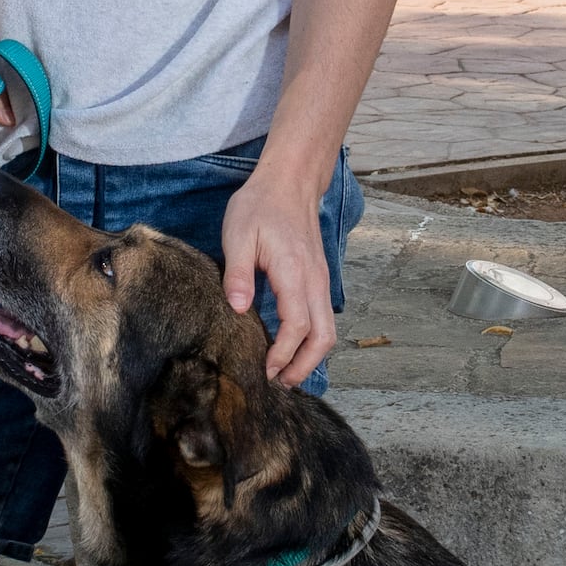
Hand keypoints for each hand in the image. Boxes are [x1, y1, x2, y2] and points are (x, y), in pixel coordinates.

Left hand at [217, 172, 340, 386]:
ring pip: (328, 330)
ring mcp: (321, 280)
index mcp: (294, 272)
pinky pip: (323, 317)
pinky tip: (291, 347)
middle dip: (304, 366)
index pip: (297, 326)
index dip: (283, 354)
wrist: (290, 181)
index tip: (264, 370)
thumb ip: (238, 274)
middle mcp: (314, 281)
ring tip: (285, 372)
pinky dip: (312, 339)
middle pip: (324, 337)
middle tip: (279, 384)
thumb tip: (237, 309)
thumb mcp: (237, 234)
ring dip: (311, 356)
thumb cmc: (260, 205)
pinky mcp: (319, 278)